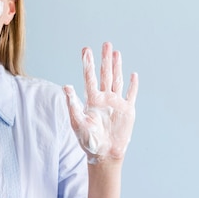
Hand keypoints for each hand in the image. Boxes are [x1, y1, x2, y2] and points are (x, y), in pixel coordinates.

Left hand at [63, 42, 137, 163]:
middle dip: (105, 59)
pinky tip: (133, 74)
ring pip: (117, 80)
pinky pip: (131, 95)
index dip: (88, 64)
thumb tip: (65, 86)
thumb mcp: (77, 122)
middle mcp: (104, 98)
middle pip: (105, 74)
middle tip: (105, 43)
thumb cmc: (87, 140)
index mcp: (91, 100)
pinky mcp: (127, 111)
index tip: (86, 50)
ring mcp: (116, 103)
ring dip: (117, 67)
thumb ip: (72, 104)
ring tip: (116, 52)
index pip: (90, 77)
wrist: (103, 154)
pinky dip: (133, 85)